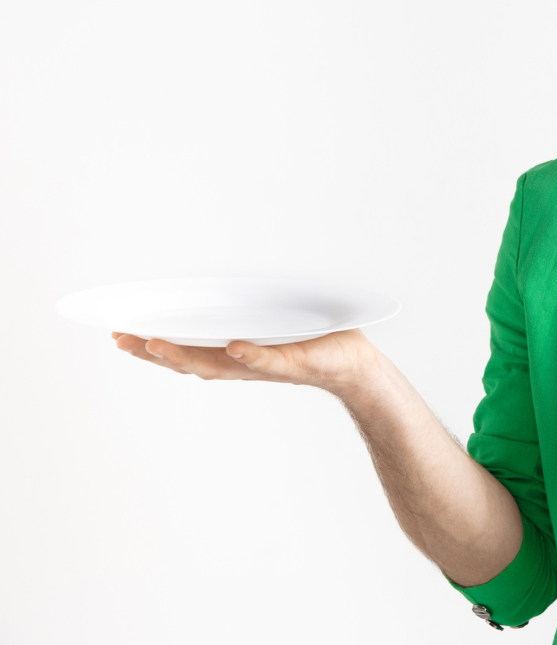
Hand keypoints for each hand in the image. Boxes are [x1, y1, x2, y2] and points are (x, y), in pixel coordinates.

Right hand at [112, 327, 380, 395]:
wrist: (351, 364)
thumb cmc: (310, 340)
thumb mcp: (267, 324)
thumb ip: (243, 311)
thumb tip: (216, 278)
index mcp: (231, 353)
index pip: (183, 351)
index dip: (149, 346)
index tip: (117, 333)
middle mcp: (241, 364)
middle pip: (188, 361)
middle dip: (153, 352)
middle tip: (122, 339)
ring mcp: (265, 365)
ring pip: (220, 365)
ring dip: (188, 356)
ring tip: (158, 343)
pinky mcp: (293, 363)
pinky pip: (269, 360)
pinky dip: (251, 355)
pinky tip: (234, 347)